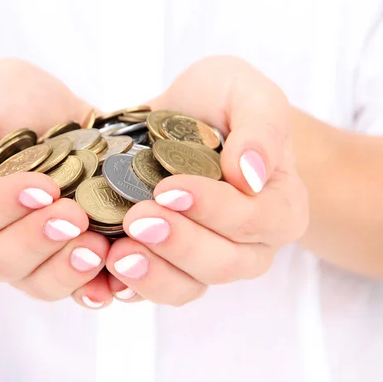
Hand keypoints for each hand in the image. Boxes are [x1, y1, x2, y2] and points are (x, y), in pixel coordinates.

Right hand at [0, 59, 112, 308]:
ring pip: (36, 283)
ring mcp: (23, 261)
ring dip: (65, 270)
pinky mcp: (61, 265)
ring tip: (97, 248)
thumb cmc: (7, 105)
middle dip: (37, 240)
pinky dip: (94, 288)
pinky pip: (73, 291)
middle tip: (74, 215)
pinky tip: (113, 279)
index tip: (42, 186)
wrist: (55, 116)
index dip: (2, 207)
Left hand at [106, 56, 308, 304]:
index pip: (255, 221)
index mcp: (279, 205)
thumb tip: (250, 175)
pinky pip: (154, 289)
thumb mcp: (247, 92)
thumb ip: (261, 126)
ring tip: (118, 254)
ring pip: (188, 287)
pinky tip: (103, 271)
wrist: (184, 116)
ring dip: (153, 275)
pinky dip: (128, 286)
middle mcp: (251, 245)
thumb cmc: (222, 101)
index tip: (169, 187)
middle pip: (223, 264)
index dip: (213, 209)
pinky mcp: (170, 266)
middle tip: (136, 218)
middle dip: (178, 244)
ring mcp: (208, 261)